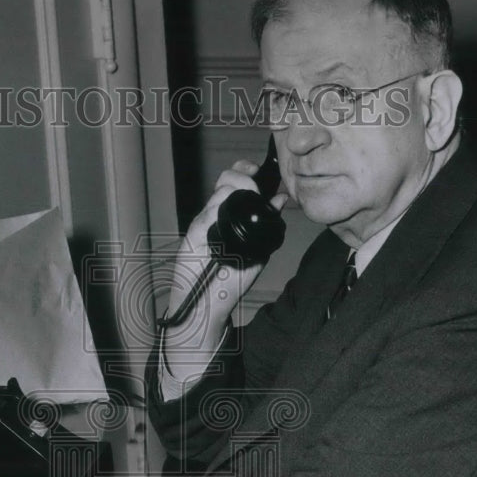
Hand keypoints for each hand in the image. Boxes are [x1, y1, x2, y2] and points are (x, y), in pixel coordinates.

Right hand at [166, 161, 288, 353]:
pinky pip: (207, 214)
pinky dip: (219, 210)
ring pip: (219, 192)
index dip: (246, 172)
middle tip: (254, 182)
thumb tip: (280, 200)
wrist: (209, 305)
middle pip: (226, 180)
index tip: (258, 171)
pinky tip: (227, 217)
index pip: (236, 183)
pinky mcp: (195, 234)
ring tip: (247, 200)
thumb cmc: (230, 281)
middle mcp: (217, 215)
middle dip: (242, 174)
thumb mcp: (258, 251)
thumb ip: (268, 226)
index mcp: (231, 216)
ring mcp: (205, 223)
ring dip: (235, 189)